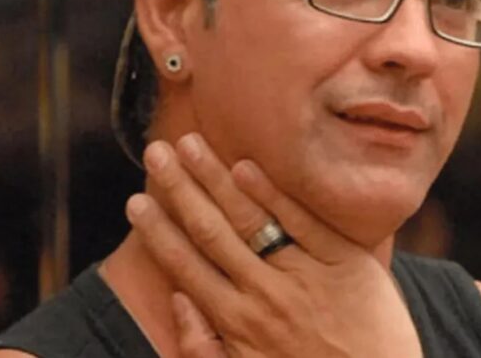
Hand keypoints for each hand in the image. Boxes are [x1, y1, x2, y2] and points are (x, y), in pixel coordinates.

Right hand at [126, 133, 421, 357]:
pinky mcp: (345, 262)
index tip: (136, 202)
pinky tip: (246, 167)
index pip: (187, 266)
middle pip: (211, 231)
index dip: (159, 231)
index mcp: (237, 323)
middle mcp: (264, 294)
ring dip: (215, 178)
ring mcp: (305, 274)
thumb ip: (204, 348)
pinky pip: (302, 222)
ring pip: (249, 218)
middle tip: (156, 152)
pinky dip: (273, 194)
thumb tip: (177, 300)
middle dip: (179, 189)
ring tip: (190, 144)